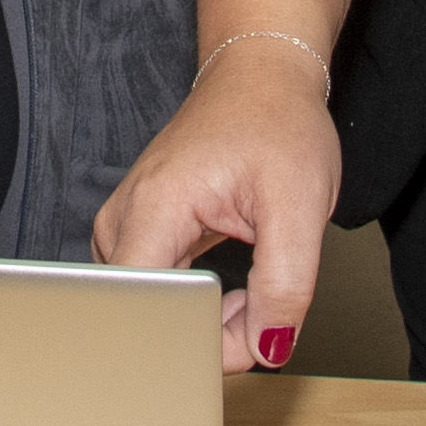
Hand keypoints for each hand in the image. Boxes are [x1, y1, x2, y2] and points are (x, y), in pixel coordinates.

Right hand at [95, 39, 338, 373]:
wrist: (262, 77)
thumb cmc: (277, 122)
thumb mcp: (301, 206)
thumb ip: (285, 287)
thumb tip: (265, 349)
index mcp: (153, 209)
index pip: (146, 314)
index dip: (201, 341)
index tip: (249, 327)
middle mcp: (124, 219)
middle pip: (146, 318)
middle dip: (207, 333)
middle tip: (259, 305)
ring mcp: (125, 226)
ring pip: (153, 311)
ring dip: (203, 319)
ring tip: (245, 287)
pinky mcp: (139, 234)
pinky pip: (159, 294)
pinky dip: (199, 304)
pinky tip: (228, 284)